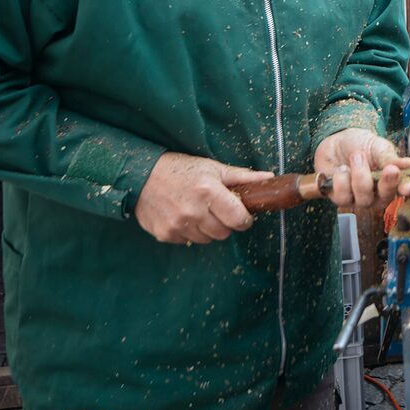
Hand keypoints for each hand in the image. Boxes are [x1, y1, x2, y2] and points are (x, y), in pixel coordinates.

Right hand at [135, 152, 272, 244]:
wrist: (140, 175)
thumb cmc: (181, 169)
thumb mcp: (212, 168)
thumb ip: (242, 176)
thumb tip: (269, 178)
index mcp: (208, 192)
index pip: (239, 220)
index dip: (244, 219)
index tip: (241, 214)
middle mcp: (193, 211)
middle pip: (224, 233)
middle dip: (225, 223)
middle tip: (216, 209)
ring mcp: (177, 224)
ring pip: (207, 239)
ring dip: (207, 229)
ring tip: (198, 211)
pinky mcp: (164, 234)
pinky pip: (187, 241)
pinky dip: (189, 232)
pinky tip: (182, 216)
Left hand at [313, 129, 409, 207]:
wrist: (337, 142)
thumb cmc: (361, 145)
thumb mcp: (378, 147)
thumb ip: (390, 158)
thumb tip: (409, 164)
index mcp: (392, 181)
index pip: (403, 188)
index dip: (405, 189)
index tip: (406, 187)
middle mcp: (378, 195)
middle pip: (385, 198)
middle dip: (386, 183)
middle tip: (389, 168)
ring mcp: (360, 199)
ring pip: (363, 198)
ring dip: (359, 174)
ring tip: (355, 156)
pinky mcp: (342, 199)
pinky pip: (343, 197)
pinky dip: (341, 179)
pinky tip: (341, 169)